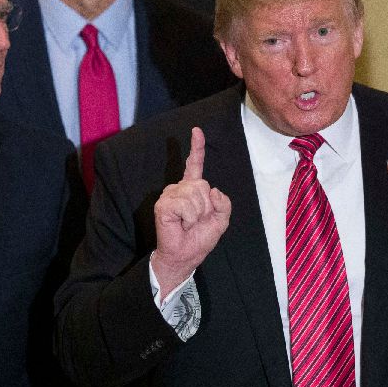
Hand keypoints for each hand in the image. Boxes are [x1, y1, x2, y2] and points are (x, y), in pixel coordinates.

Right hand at [151, 127, 231, 295]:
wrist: (185, 256)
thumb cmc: (199, 239)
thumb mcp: (221, 220)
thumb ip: (224, 204)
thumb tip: (214, 191)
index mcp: (193, 190)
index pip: (195, 164)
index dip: (197, 147)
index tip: (197, 131)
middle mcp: (180, 189)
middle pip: (202, 184)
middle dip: (206, 206)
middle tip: (197, 220)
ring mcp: (170, 195)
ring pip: (195, 193)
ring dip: (198, 213)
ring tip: (189, 223)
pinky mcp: (163, 205)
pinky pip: (185, 204)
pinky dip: (189, 217)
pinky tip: (183, 224)